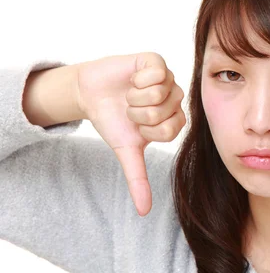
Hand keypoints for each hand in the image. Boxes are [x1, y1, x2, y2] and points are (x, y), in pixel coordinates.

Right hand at [75, 52, 186, 216]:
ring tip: (130, 94)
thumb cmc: (113, 121)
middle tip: (130, 108)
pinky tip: (132, 79)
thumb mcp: (126, 151)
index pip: (171, 130)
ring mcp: (168, 79)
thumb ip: (138, 179)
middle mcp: (175, 99)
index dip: (147, 129)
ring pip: (160, 93)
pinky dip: (137, 79)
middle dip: (138, 113)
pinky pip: (156, 72)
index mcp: (174, 120)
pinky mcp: (155, 61)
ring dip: (136, 97)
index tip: (136, 125)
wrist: (91, 94)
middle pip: (165, 111)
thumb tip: (144, 212)